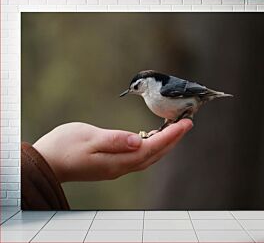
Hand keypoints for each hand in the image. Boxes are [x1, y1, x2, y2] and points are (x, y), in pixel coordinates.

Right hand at [33, 120, 192, 182]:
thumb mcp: (88, 139)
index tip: (185, 124)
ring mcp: (117, 167)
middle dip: (173, 139)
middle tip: (187, 124)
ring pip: (149, 156)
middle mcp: (121, 167)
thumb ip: (114, 140)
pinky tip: (153, 138)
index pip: (151, 148)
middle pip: (155, 154)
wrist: (47, 162)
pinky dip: (152, 147)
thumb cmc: (64, 147)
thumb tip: (138, 141)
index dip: (170, 136)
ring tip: (176, 130)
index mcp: (117, 161)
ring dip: (164, 144)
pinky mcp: (113, 164)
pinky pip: (140, 156)